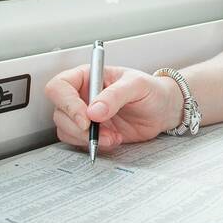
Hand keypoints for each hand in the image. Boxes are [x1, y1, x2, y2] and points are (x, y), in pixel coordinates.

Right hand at [45, 64, 180, 152]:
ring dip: (88, 138)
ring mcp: (85, 115)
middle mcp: (82, 95)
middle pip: (60, 112)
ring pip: (66, 130)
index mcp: (88, 76)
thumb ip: (115, 95)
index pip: (60, 86)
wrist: (163, 110)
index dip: (67, 104)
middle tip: (101, 132)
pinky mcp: (92, 132)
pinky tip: (113, 140)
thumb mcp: (137, 85)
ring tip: (113, 136)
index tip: (85, 118)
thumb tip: (94, 111)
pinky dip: (94, 145)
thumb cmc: (151, 90)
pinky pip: (79, 142)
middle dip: (79, 127)